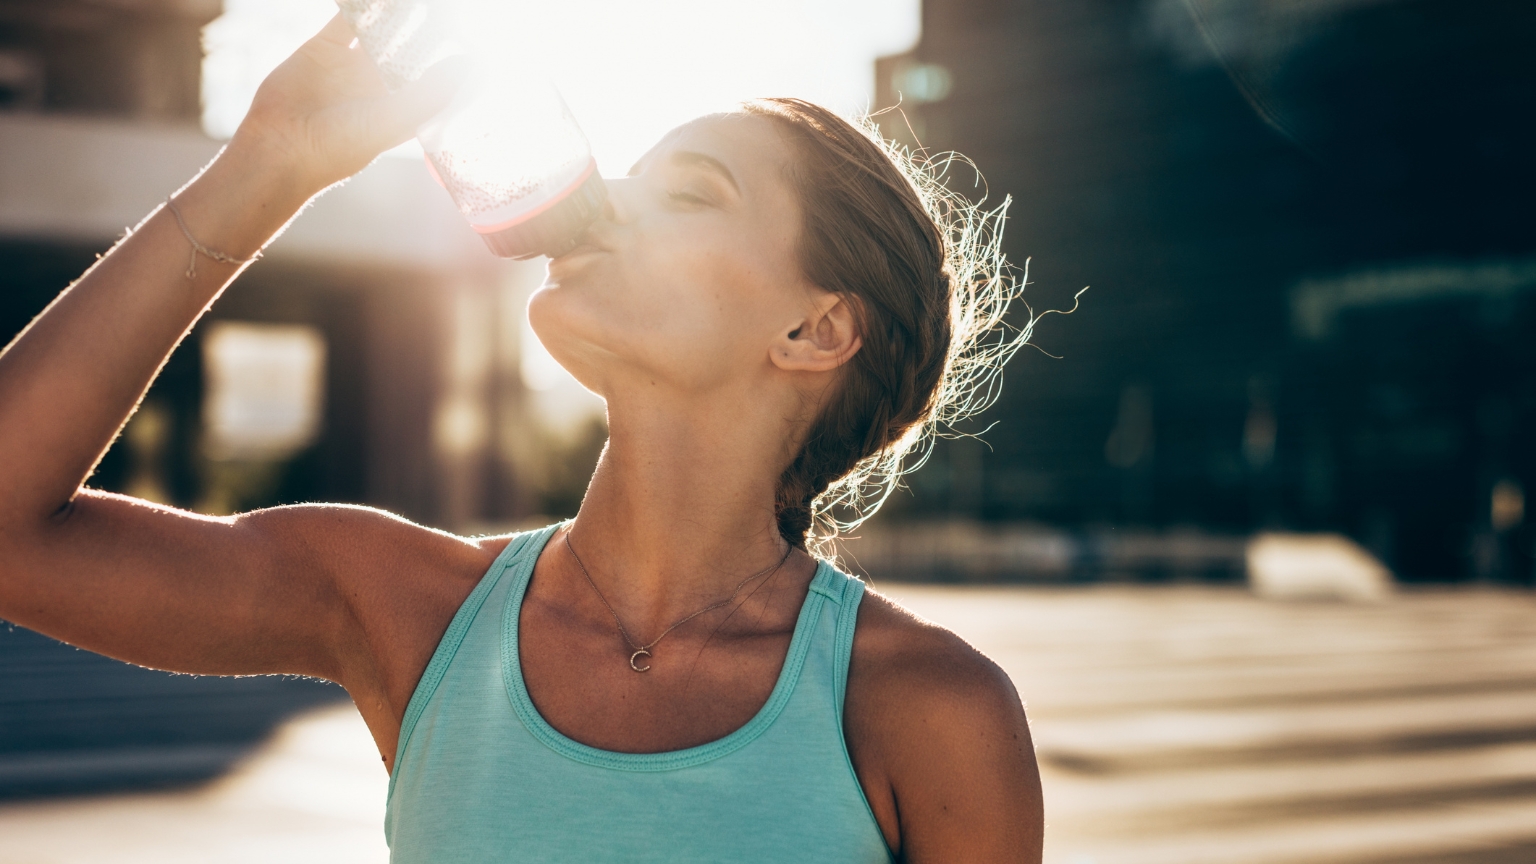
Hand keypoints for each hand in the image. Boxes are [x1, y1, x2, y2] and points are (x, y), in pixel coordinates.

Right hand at [228, 14, 467, 194]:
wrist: (281, 146)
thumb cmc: (341, 147)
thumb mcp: (391, 122)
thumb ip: (429, 94)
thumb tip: (469, 65)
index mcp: (402, 104)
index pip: (433, 73)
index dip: (450, 54)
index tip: (471, 34)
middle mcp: (380, 83)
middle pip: (410, 46)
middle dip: (426, 28)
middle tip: (449, 9)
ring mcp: (352, 64)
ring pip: (381, 29)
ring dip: (396, 11)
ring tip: (418, 2)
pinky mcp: (325, 47)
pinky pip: (346, 19)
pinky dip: (358, 4)